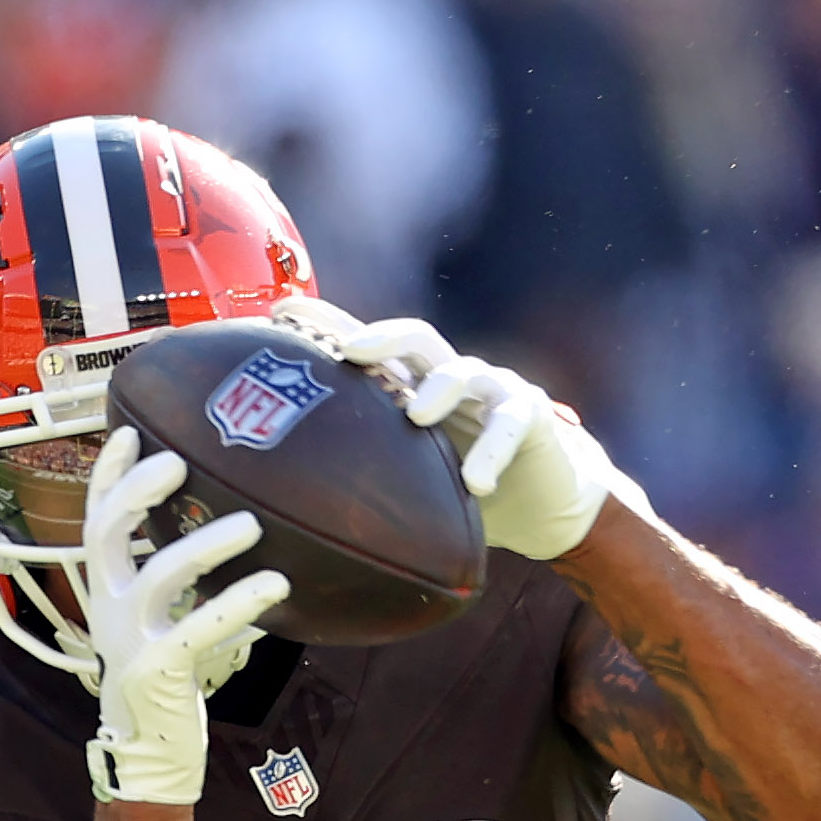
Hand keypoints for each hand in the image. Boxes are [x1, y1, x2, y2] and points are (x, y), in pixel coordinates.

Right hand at [69, 427, 287, 805]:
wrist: (150, 755)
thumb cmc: (165, 680)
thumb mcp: (160, 622)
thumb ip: (180, 583)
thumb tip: (231, 529)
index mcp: (106, 591)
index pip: (93, 520)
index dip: (106, 475)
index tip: (128, 429)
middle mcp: (107, 608)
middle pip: (104, 533)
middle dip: (136, 491)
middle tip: (180, 461)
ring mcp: (129, 640)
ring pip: (158, 576)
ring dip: (205, 545)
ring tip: (250, 524)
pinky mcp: (158, 670)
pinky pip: (198, 627)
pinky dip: (239, 602)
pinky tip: (277, 585)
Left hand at [278, 299, 649, 563]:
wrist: (540, 505)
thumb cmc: (465, 491)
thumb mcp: (412, 480)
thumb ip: (370, 475)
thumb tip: (291, 508)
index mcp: (414, 385)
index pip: (369, 345)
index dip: (328, 323)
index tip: (280, 312)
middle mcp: (451, 376)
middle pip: (417, 338)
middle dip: (383, 338)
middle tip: (352, 353)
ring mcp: (492, 389)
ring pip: (463, 372)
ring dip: (439, 391)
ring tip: (418, 418)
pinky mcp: (530, 414)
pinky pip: (509, 423)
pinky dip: (492, 451)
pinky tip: (478, 482)